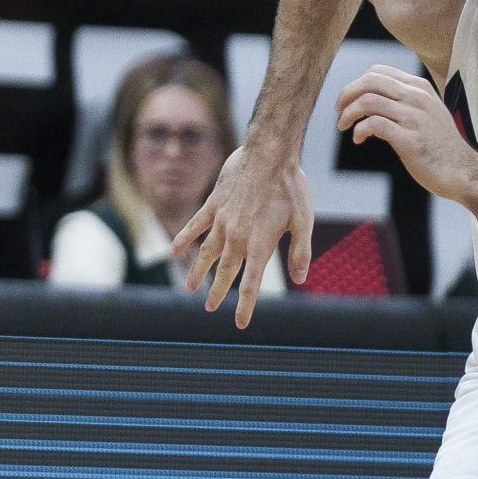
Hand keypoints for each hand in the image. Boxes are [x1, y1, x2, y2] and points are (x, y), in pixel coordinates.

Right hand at [171, 144, 313, 326]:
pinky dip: (184, 239)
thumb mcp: (304, 221)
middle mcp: (238, 237)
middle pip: (226, 271)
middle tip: (210, 308)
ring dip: (198, 271)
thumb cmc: (291, 187)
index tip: (240, 324)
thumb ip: (300, 251)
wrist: (270, 154)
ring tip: (190, 288)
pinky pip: (195, 225)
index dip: (245, 306)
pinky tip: (173, 251)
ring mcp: (223, 221)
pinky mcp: (214, 205)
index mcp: (261, 244)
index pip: (251, 284)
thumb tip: (300, 278)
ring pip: (207, 252)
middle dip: (217, 291)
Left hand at [337, 64, 477, 203]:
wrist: (463, 171)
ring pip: (367, 101)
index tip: (347, 100)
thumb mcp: (427, 112)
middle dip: (346, 94)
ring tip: (344, 127)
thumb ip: (405, 101)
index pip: (378, 72)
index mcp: (420, 88)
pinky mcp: (410, 139)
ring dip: (348, 114)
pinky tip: (359, 139)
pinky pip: (373, 124)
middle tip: (339, 111)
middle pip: (369, 81)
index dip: (356, 84)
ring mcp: (414, 117)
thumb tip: (370, 99)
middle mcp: (417, 98)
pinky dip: (359, 131)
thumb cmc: (440, 146)